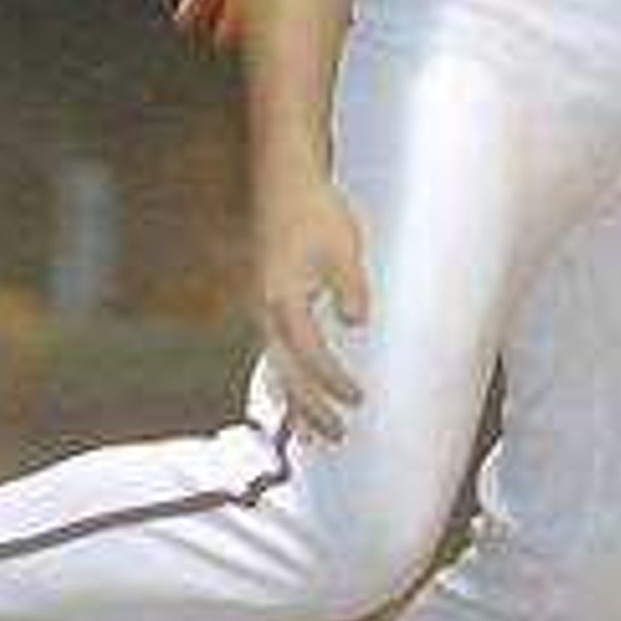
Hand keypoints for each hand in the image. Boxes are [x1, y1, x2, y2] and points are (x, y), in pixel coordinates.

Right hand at [257, 168, 372, 441]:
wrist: (285, 183)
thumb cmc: (317, 213)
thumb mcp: (343, 246)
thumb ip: (350, 286)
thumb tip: (355, 322)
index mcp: (283, 299)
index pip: (309, 354)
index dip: (332, 381)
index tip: (357, 399)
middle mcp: (266, 311)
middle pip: (286, 374)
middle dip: (310, 409)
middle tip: (337, 437)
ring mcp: (263, 310)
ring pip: (276, 368)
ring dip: (295, 403)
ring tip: (312, 436)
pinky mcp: (268, 304)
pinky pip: (276, 354)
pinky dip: (289, 380)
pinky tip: (297, 397)